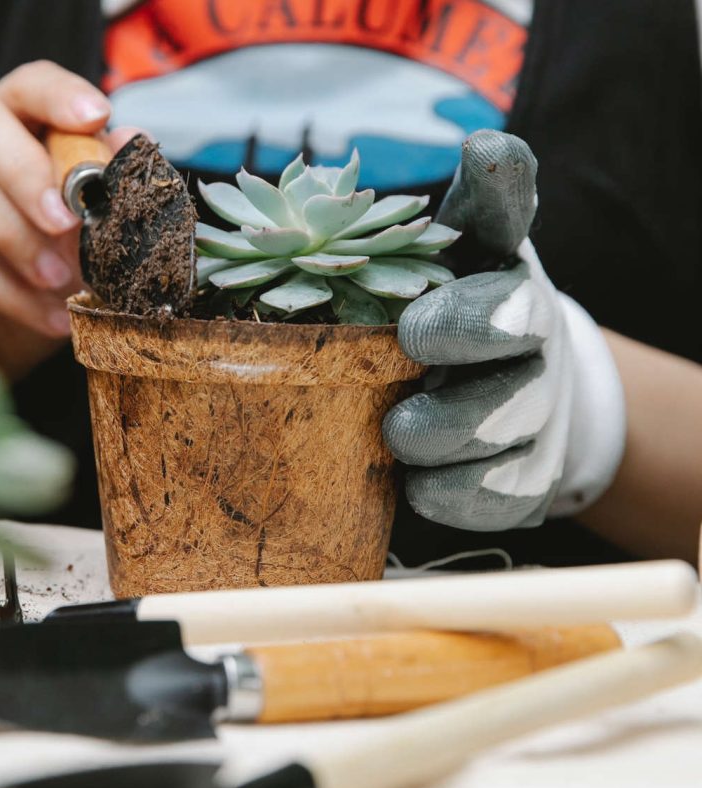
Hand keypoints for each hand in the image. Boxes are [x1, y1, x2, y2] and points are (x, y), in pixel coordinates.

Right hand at [0, 60, 135, 339]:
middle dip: (25, 169)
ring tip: (58, 280)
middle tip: (67, 222)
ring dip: (11, 230)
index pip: (25, 85)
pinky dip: (2, 286)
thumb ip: (101, 184)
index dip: (58, 96)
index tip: (96, 117)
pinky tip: (46, 315)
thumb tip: (133, 139)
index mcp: (0, 119)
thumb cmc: (41, 266)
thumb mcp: (79, 230)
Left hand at [382, 130, 625, 531]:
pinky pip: (501, 494)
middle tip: (411, 340)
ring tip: (399, 433)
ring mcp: (537, 405)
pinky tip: (418, 488)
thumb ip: (455, 216)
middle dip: (468, 326)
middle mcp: (531, 328)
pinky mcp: (528, 475)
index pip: (507, 211)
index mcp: (495, 263)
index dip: (500, 185)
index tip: (480, 158)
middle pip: (518, 322)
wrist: (499, 402)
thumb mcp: (442, 265)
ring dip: (449, 429)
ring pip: (507, 421)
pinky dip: (456, 495)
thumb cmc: (444, 321)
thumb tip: (489, 145)